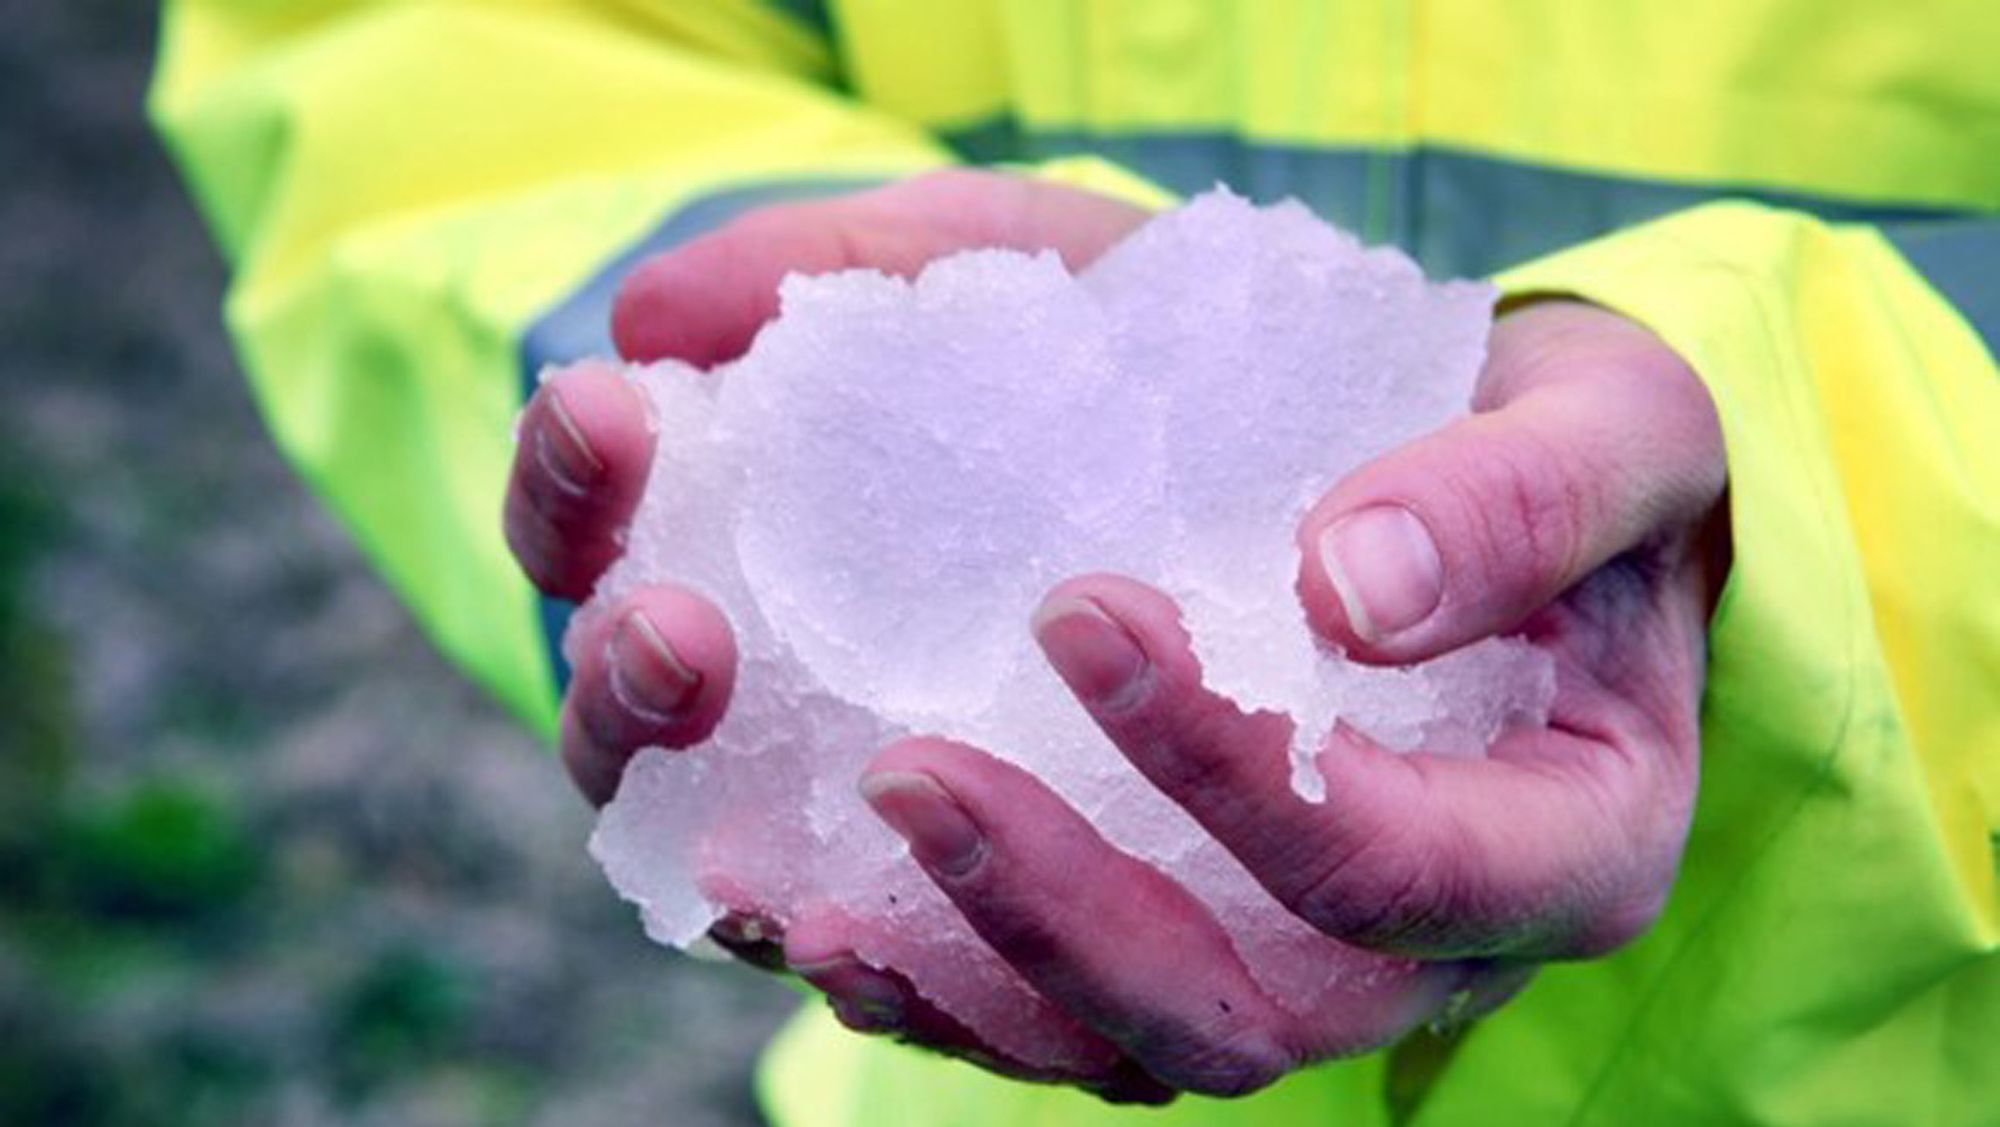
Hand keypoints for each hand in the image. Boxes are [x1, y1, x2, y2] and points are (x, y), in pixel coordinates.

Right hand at [505, 171, 1181, 1099]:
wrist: (1366, 448)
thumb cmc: (1174, 359)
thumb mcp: (1033, 267)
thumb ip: (859, 267)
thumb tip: (646, 316)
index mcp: (786, 559)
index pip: (606, 556)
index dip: (566, 500)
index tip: (607, 408)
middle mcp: (819, 725)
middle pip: (638, 763)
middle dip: (621, 701)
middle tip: (677, 631)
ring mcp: (935, 852)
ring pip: (778, 911)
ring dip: (751, 861)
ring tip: (826, 775)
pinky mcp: (1093, 952)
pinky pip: (968, 1021)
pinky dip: (906, 991)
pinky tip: (854, 935)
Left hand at [862, 298, 1729, 1093]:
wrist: (1557, 520)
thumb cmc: (1594, 464)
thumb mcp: (1619, 428)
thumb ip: (1521, 494)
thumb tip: (1352, 586)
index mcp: (1573, 842)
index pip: (1394, 865)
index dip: (1232, 770)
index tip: (1079, 612)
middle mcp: (1449, 952)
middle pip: (1251, 1011)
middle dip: (1062, 907)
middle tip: (904, 767)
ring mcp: (1331, 973)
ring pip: (1147, 1051)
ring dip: (979, 983)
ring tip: (818, 883)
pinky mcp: (1232, 951)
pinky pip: (1089, 1027)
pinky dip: (955, 996)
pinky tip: (830, 920)